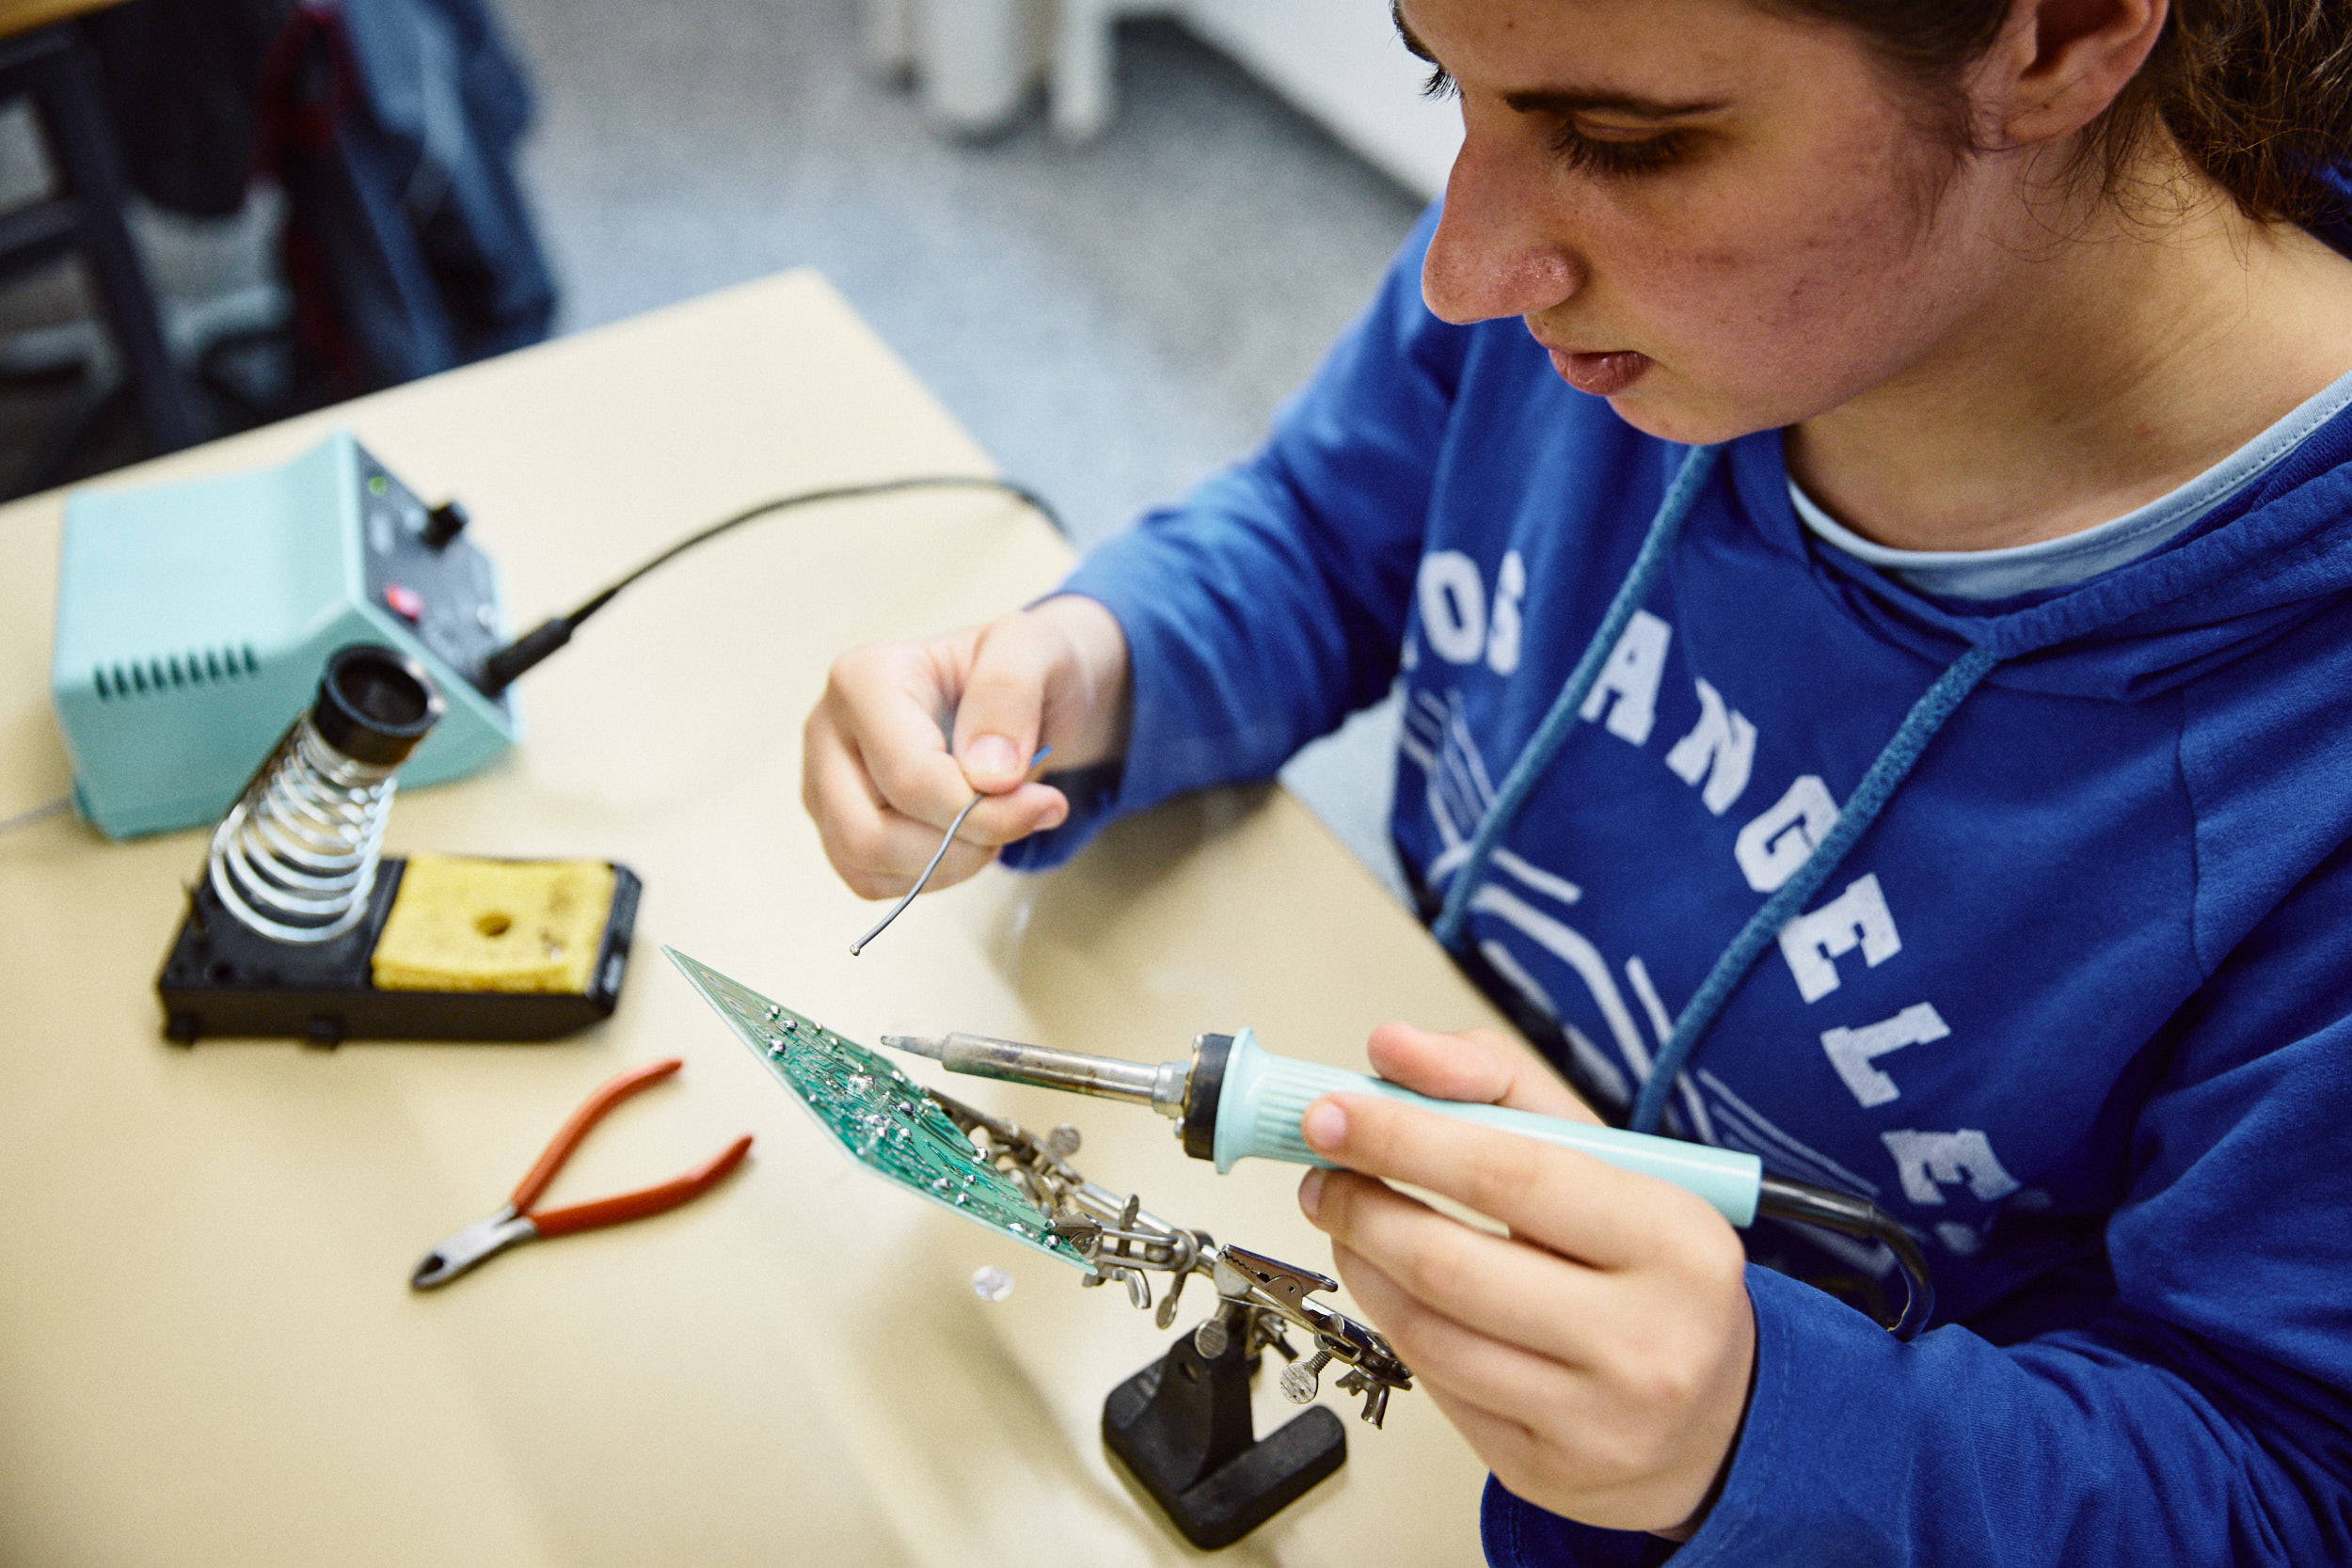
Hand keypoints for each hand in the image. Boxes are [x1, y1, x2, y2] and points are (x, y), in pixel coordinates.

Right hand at [802, 595, 1129, 897]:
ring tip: (995, 821)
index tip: (1046, 803)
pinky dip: (931, 876)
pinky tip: (968, 837)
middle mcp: (827, 731)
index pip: (908, 778)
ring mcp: (823, 784)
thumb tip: (987, 774)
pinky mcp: (836, 825)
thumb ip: (1009, 694)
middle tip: (1020, 818)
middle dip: (958, 848)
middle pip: (868, 834)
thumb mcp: (1035, 649)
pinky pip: (871, 881)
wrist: (1019, 695)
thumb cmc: (1022, 667)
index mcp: (862, 678)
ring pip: (866, 865)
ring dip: (948, 865)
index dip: (982, 811)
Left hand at [1296, 1023, 1754, 1537]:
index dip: (1403, 1137)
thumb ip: (1498, 1082)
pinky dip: (1395, 1323)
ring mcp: (1593, 1419)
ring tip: (1348, 1220)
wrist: (1715, 1416)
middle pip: (1449, 1262)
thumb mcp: (1604, 1154)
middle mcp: (1645, 1339)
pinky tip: (1392, 1286)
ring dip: (1361, 1262)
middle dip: (1361, 1205)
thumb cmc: (1649, 1267)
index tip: (1334, 1111)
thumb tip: (1394, 1049)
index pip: (1512, 1173)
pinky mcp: (1542, 1469)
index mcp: (1675, 1240)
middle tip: (1324, 1171)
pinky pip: (1434, 1384)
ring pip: (1426, 1331)